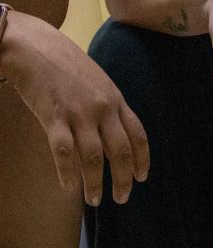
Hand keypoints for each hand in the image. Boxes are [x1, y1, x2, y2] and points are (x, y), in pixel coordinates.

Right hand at [0, 10, 148, 204]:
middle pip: (121, 150)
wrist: (34, 46)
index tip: (143, 177)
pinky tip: (69, 187)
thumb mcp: (96, 82)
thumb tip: (109, 134)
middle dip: (124, 177)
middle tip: (122, 198)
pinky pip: (64, 152)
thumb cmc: (63, 64)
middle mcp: (102, 108)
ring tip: (95, 201)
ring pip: (95, 156)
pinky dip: (68, 172)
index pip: (138, 134)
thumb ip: (105, 106)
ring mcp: (79, 112)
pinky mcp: (54, 116)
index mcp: (115, 99)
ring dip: (96, 182)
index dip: (142, 158)